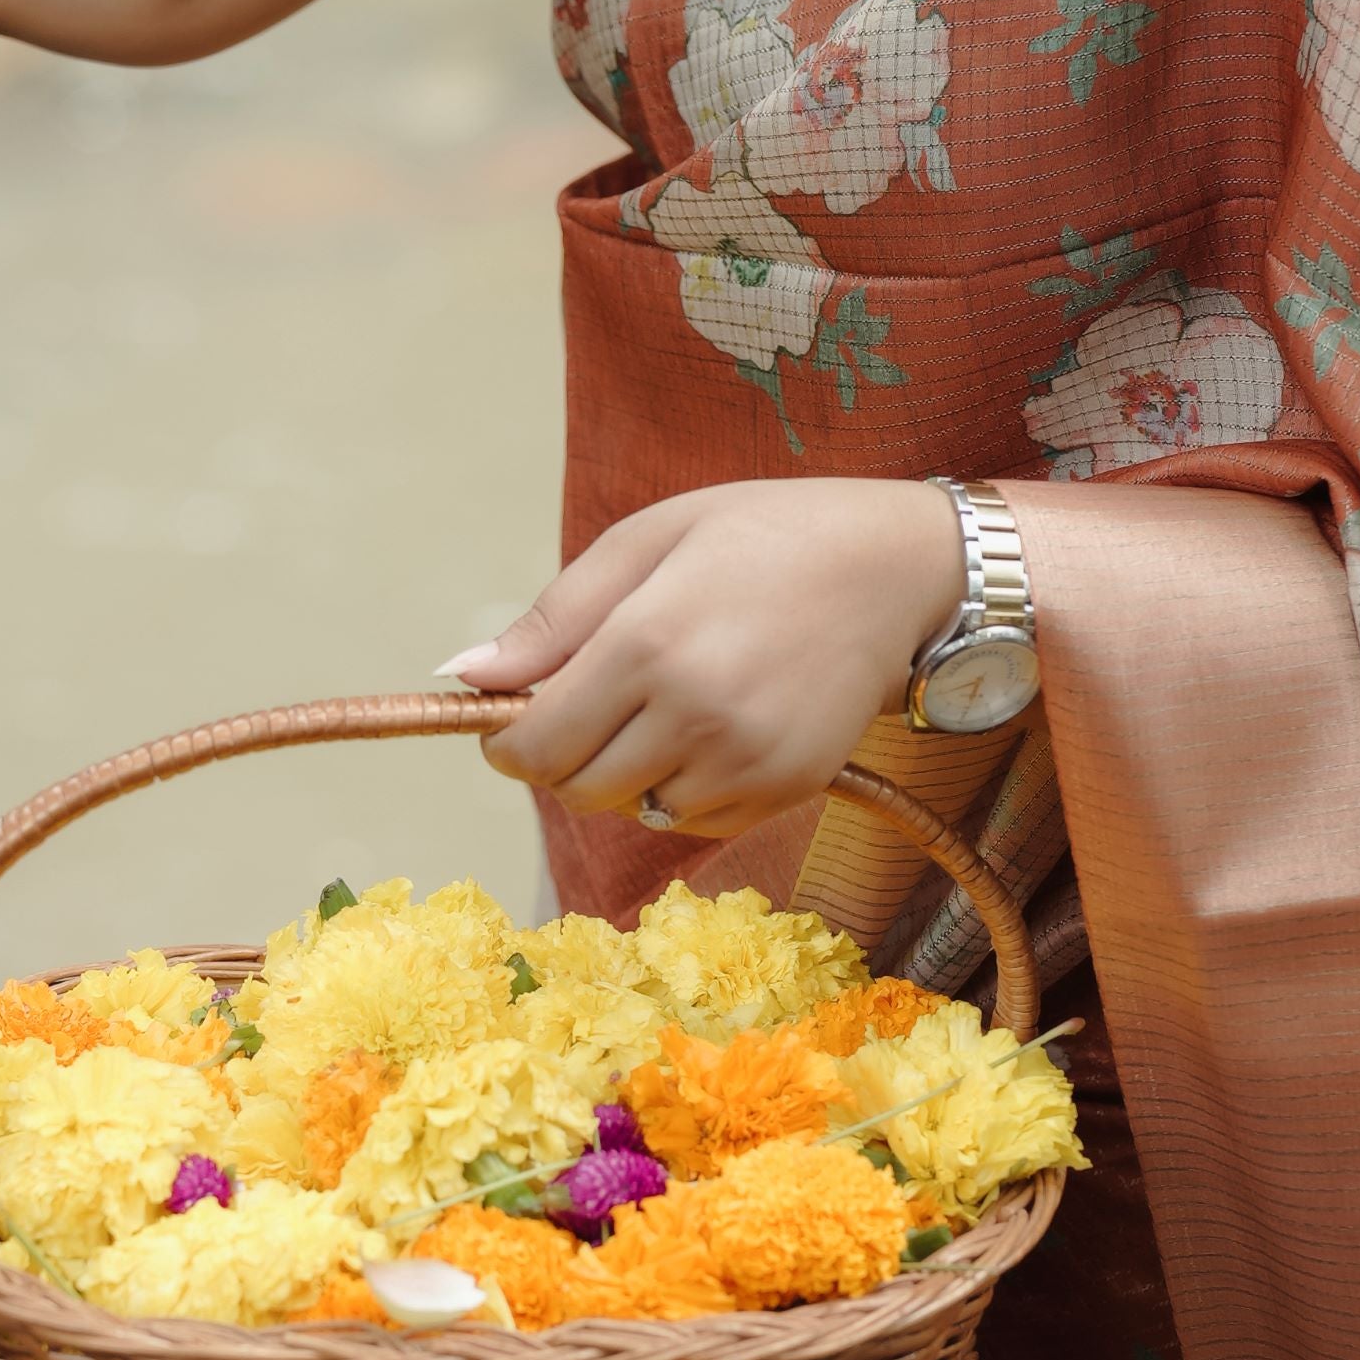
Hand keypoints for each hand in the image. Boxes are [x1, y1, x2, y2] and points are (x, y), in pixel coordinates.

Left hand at [441, 481, 965, 837]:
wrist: (897, 568)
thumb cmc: (764, 536)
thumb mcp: (648, 540)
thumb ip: (553, 617)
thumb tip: (462, 676)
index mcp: (649, 644)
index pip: (535, 746)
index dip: (506, 741)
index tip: (513, 718)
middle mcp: (696, 715)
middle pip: (577, 790)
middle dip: (562, 760)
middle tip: (588, 707)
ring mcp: (747, 762)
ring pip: (634, 813)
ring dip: (624, 777)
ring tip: (660, 708)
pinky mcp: (787, 789)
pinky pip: (694, 822)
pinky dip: (680, 791)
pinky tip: (708, 731)